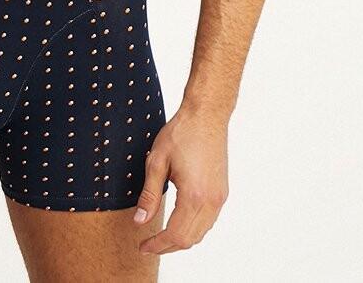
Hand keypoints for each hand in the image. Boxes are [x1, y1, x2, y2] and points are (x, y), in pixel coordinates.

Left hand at [133, 104, 228, 255]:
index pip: (175, 235)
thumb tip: (139, 221)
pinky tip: (179, 221)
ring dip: (181, 239)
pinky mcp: (222, 191)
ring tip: (161, 235)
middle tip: (148, 244)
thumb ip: (148, 194)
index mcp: (193, 196)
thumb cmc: (181, 133)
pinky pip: (209, 221)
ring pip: (201, 233)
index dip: (157, 245)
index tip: (143, 246)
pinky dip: (193, 228)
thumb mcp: (156, 161)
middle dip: (168, 246)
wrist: (207, 115)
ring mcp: (220, 197)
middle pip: (190, 240)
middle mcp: (211, 201)